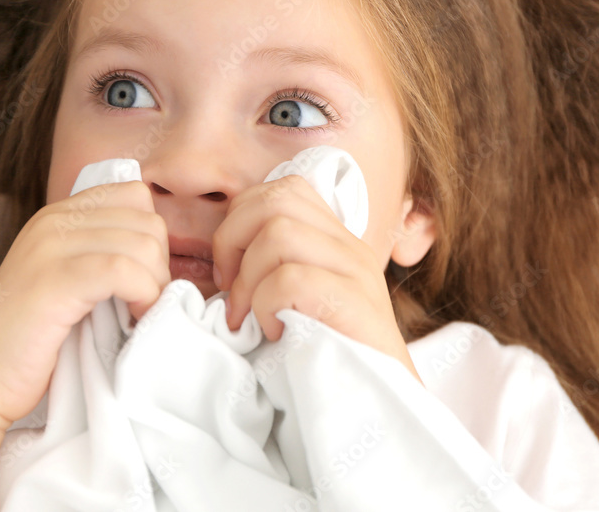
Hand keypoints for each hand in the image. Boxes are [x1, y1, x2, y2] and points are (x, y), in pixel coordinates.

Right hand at [0, 180, 171, 425]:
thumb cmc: (30, 342)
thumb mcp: (67, 282)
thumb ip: (98, 256)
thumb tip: (158, 257)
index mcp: (57, 216)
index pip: (134, 195)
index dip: (152, 238)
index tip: (144, 279)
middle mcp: (52, 221)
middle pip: (146, 220)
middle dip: (159, 266)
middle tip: (143, 304)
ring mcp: (50, 247)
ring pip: (141, 243)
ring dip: (154, 285)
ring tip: (138, 315)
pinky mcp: (53, 280)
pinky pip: (122, 269)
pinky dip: (143, 296)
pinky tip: (133, 320)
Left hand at [213, 174, 422, 383]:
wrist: (380, 407)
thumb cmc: (325, 357)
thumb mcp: (296, 302)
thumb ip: (271, 270)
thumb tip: (217, 264)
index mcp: (333, 239)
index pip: (282, 191)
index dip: (241, 220)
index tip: (229, 271)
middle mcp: (348, 246)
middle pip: (275, 201)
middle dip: (232, 242)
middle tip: (230, 292)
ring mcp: (356, 272)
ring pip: (279, 234)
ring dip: (248, 280)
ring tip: (251, 318)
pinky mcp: (355, 303)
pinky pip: (291, 279)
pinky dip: (267, 306)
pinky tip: (274, 332)